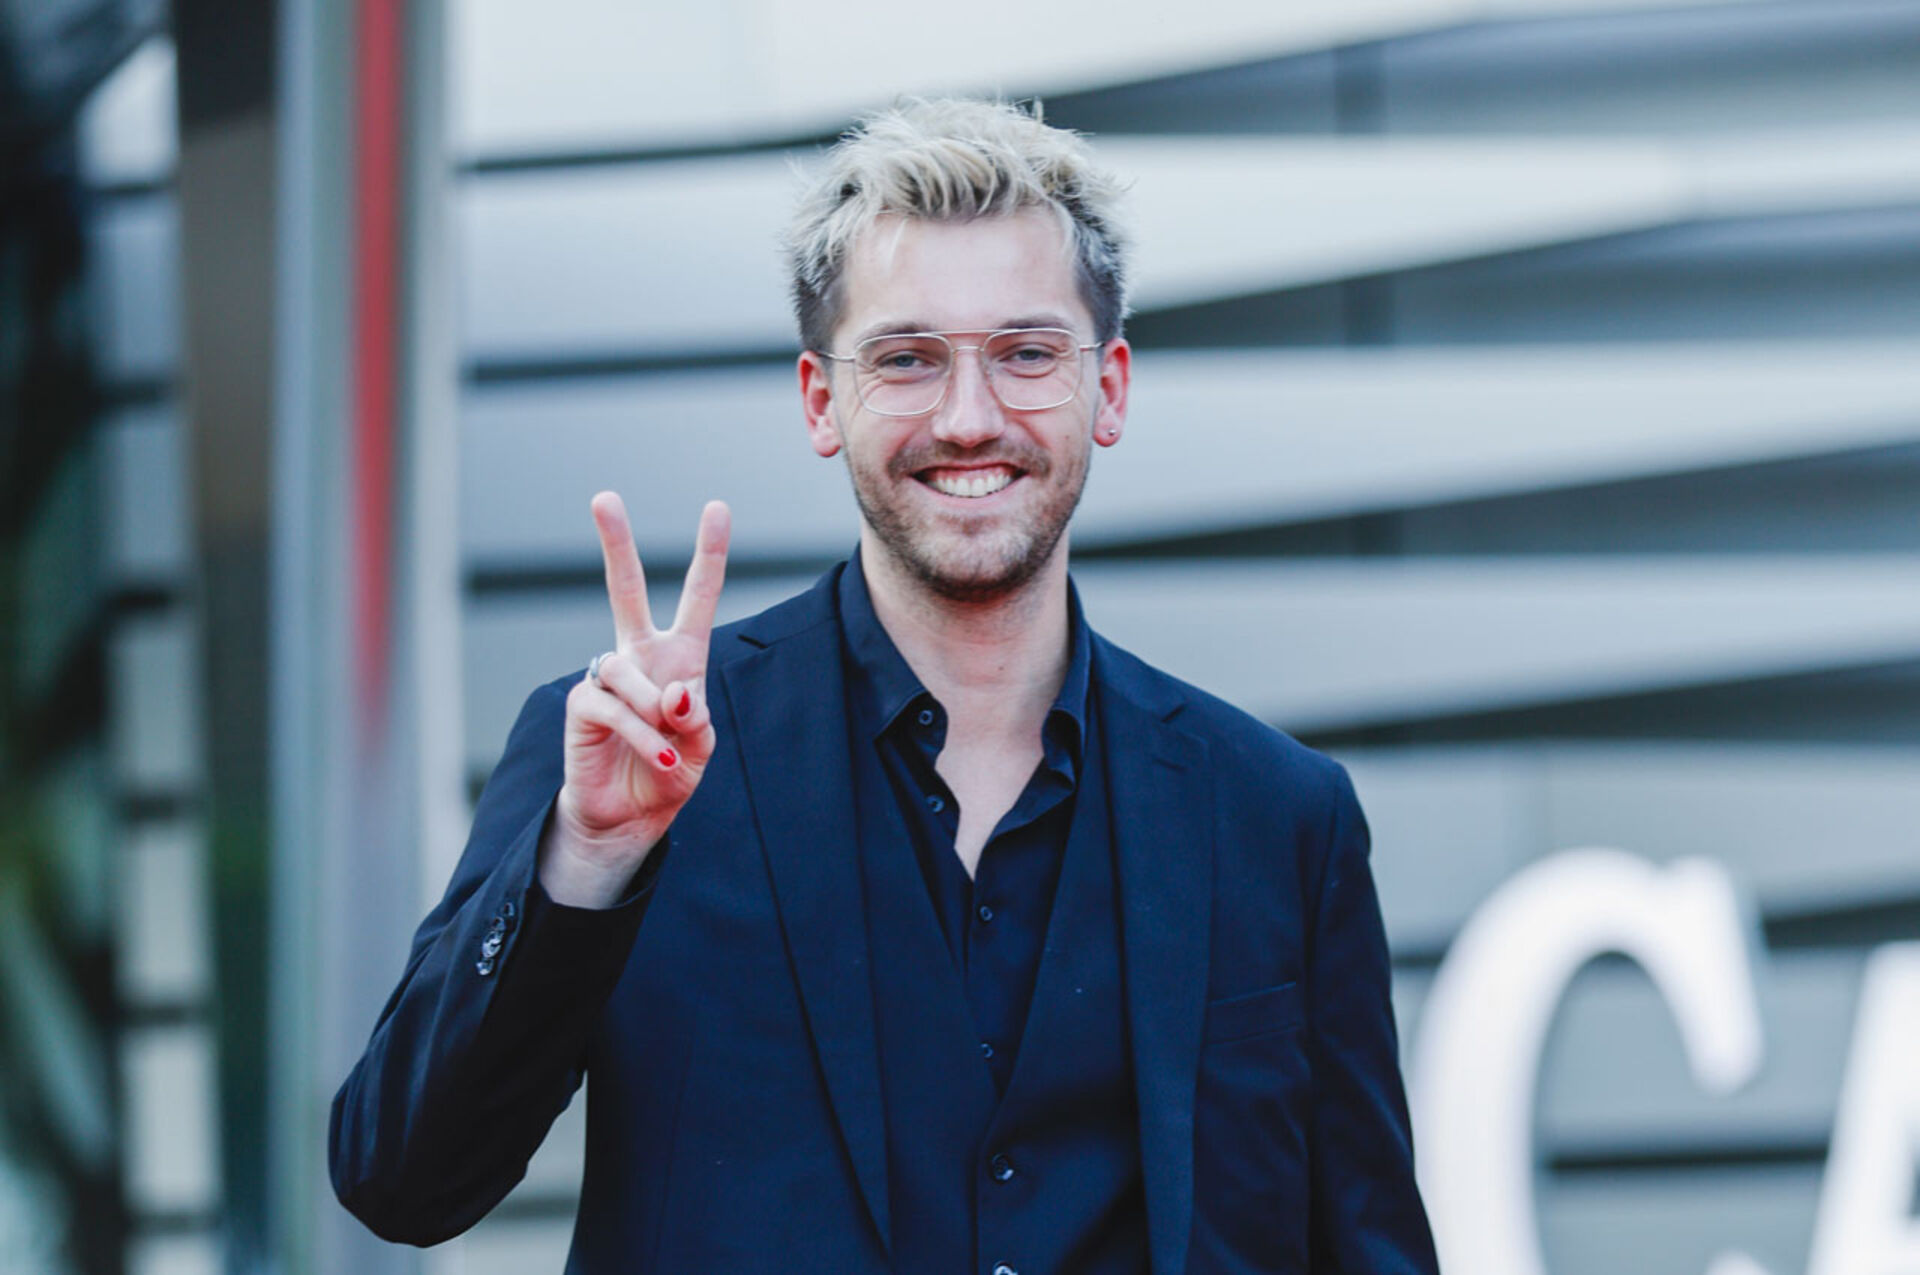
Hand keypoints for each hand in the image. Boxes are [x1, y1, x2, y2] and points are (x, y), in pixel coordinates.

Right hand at [539, 493, 729, 906]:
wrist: (631, 816)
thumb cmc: (671, 772)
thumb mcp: (701, 747)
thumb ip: (696, 717)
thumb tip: (673, 691)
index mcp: (680, 656)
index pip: (696, 597)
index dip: (709, 554)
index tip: (717, 507)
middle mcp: (640, 656)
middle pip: (625, 589)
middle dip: (615, 544)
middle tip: (603, 497)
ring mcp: (608, 678)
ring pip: (630, 674)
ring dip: (654, 715)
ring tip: (668, 750)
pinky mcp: (583, 705)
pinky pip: (613, 709)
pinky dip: (641, 735)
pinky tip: (657, 756)